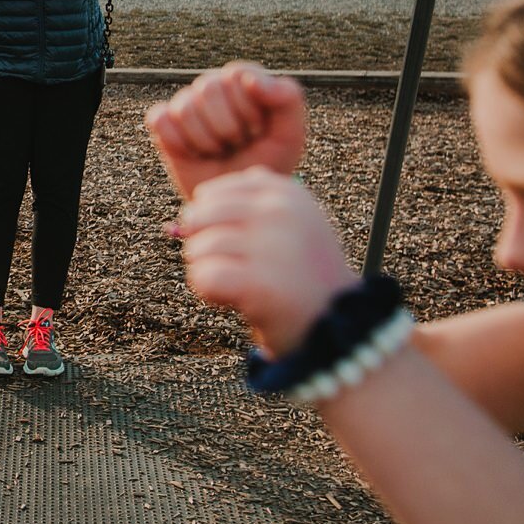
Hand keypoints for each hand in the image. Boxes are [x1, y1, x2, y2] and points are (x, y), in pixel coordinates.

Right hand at [144, 62, 306, 200]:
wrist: (239, 196)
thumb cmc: (267, 162)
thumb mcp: (290, 134)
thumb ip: (287, 98)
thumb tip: (252, 80)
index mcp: (242, 80)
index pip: (236, 75)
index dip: (248, 108)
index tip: (258, 131)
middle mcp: (211, 86)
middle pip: (208, 88)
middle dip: (227, 127)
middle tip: (237, 144)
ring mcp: (185, 103)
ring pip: (185, 109)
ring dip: (206, 141)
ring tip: (219, 152)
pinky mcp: (163, 122)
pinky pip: (160, 121)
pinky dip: (178, 143)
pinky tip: (194, 154)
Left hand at [172, 169, 358, 356]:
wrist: (339, 331)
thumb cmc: (303, 279)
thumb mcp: (289, 228)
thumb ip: (246, 210)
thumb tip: (184, 219)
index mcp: (287, 192)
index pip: (212, 194)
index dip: (209, 223)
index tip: (235, 247)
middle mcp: (280, 212)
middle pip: (198, 216)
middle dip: (201, 245)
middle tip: (229, 268)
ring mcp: (272, 245)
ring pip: (198, 248)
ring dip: (206, 272)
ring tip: (237, 287)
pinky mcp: (261, 282)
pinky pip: (204, 277)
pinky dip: (209, 293)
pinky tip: (231, 301)